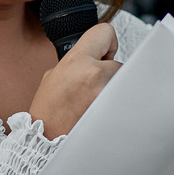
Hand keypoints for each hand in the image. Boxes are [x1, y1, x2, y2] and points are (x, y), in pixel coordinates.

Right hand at [29, 23, 120, 138]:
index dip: (106, 42)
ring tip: (95, 102)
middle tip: (94, 86)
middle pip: (119, 62)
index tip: (104, 52)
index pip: (105, 32)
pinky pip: (126, 100)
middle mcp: (95, 76)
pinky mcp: (118, 112)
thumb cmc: (48, 114)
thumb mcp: (53, 76)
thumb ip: (76, 60)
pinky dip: (119, 105)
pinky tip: (101, 113)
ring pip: (124, 82)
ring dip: (115, 89)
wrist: (47, 143)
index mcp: (76, 62)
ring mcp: (108, 94)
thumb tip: (96, 54)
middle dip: (110, 72)